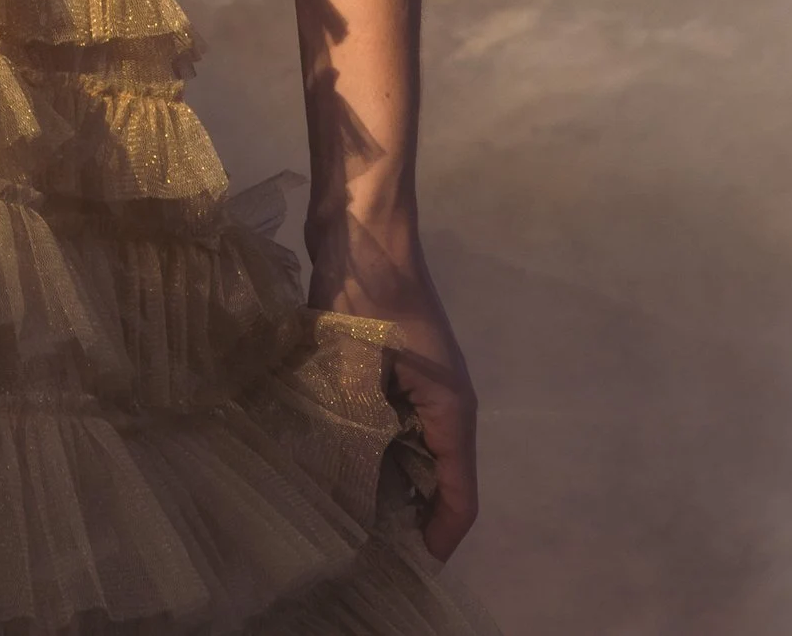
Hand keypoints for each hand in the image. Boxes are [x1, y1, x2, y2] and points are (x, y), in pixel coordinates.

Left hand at [308, 219, 478, 558]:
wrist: (360, 223)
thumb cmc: (366, 294)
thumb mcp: (357, 365)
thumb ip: (355, 425)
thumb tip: (337, 483)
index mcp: (452, 408)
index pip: (461, 495)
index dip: (439, 536)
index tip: (408, 567)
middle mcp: (444, 399)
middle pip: (437, 475)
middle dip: (408, 511)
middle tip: (361, 542)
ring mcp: (418, 377)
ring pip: (409, 446)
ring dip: (384, 475)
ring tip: (341, 505)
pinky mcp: (390, 360)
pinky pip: (388, 417)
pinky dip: (370, 440)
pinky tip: (330, 450)